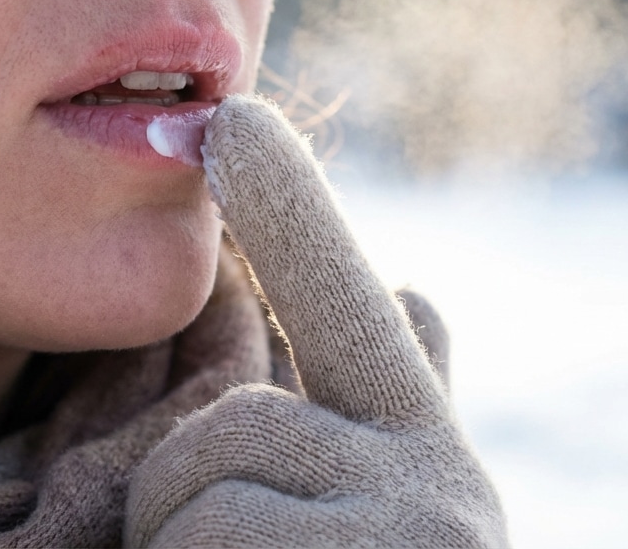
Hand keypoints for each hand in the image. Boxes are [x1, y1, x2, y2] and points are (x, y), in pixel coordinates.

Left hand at [125, 95, 507, 547]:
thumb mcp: (380, 519)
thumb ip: (392, 410)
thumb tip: (418, 292)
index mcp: (426, 461)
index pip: (354, 318)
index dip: (295, 217)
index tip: (239, 119)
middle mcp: (438, 486)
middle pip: (238, 423)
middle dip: (188, 493)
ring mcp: (412, 525)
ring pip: (204, 474)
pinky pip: (201, 533)